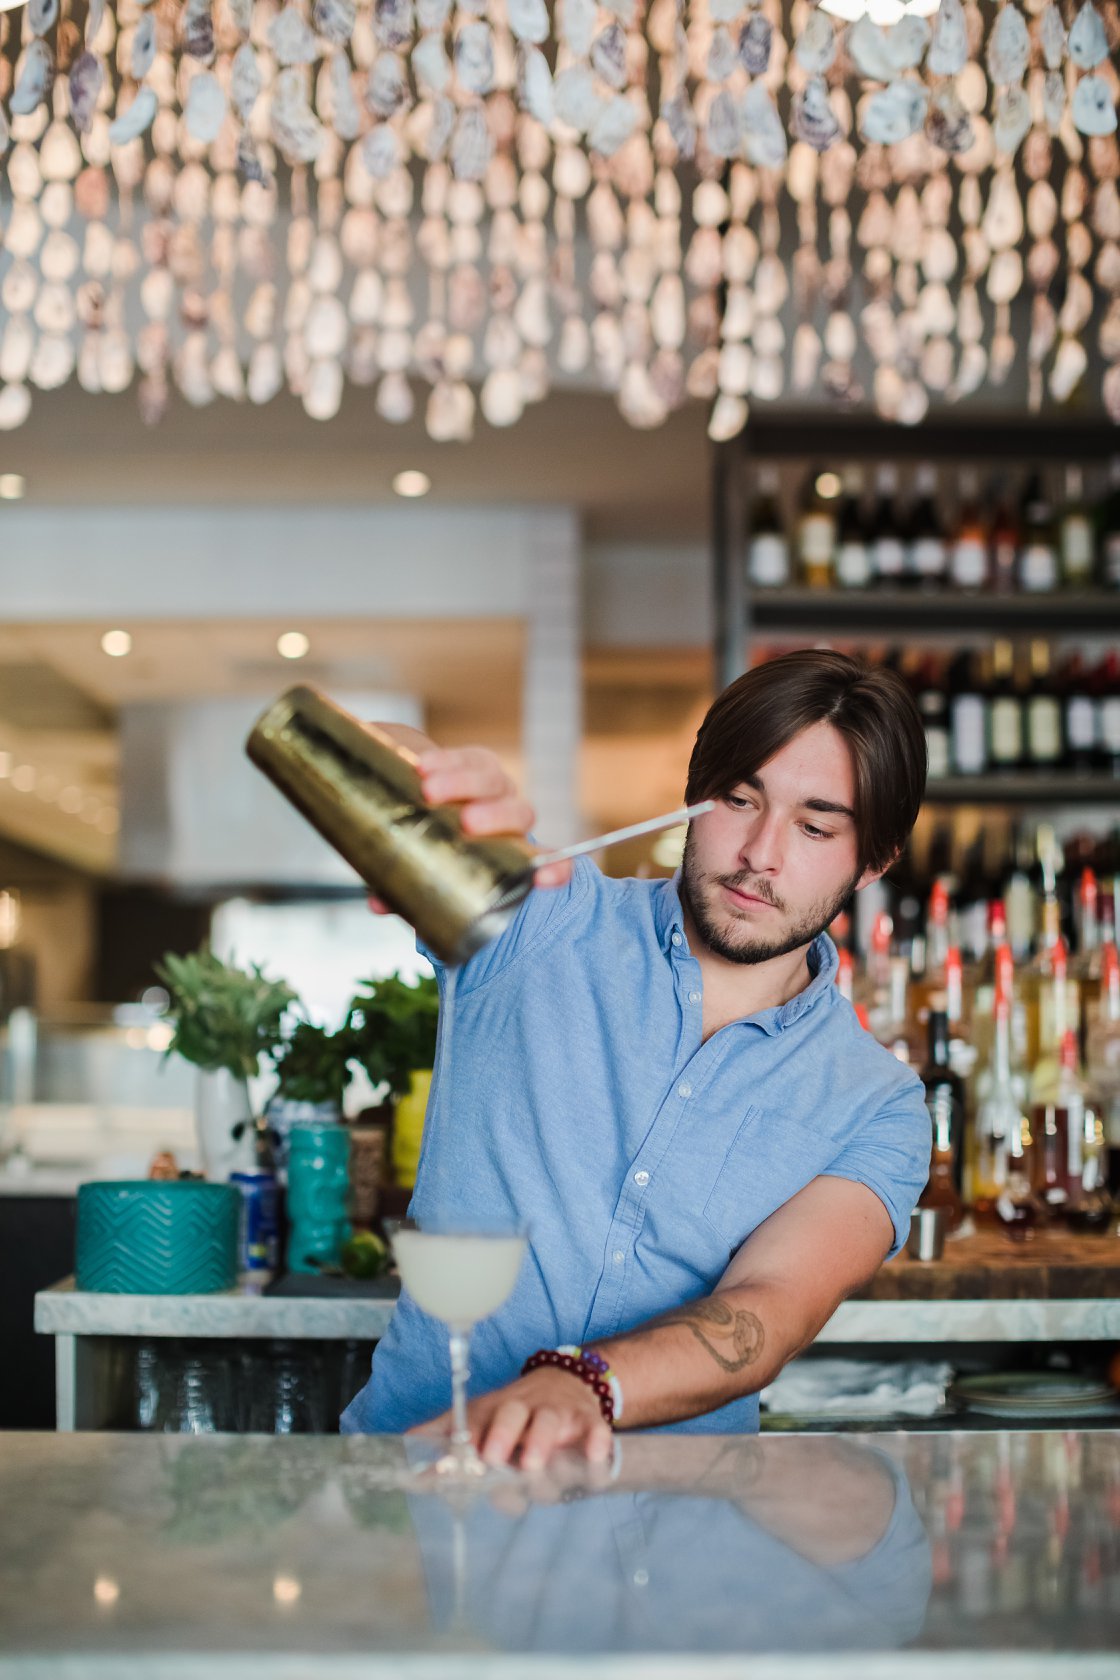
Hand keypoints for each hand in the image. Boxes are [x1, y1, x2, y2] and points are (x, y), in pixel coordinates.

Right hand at [366, 745, 570, 913]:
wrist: (417, 791)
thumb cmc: (427, 843)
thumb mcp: (417, 869)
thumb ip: (402, 891)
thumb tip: (376, 904)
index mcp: (508, 852)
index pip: (544, 861)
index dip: (555, 868)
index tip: (549, 877)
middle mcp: (509, 818)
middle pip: (519, 814)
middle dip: (496, 818)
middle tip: (466, 823)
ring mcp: (495, 786)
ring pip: (492, 781)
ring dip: (464, 784)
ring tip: (429, 790)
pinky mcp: (473, 760)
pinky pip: (466, 757)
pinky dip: (446, 761)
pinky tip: (422, 765)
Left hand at [408, 1367, 613, 1470]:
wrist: (567, 1382)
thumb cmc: (516, 1412)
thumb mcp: (482, 1417)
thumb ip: (446, 1435)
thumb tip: (405, 1449)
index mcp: (495, 1409)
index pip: (477, 1419)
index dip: (465, 1437)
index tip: (452, 1459)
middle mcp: (524, 1408)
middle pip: (511, 1413)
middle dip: (501, 1433)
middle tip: (491, 1457)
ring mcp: (557, 1414)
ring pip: (549, 1421)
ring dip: (541, 1440)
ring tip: (533, 1463)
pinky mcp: (588, 1422)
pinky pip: (596, 1429)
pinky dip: (597, 1441)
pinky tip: (595, 1456)